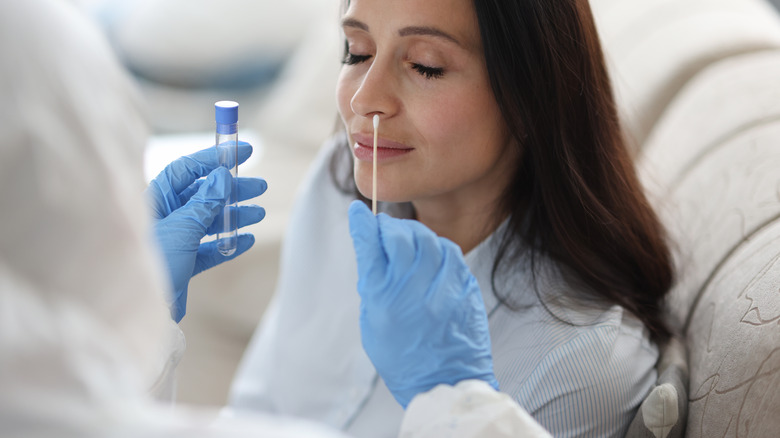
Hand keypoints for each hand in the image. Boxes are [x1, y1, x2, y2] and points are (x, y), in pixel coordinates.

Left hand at [146, 142, 266, 321]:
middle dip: (232, 190)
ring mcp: (174, 240)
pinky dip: (229, 243)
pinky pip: (210, 249)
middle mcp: (164, 217)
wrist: (140, 310)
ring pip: (210, 221)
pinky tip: (246, 239)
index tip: (241, 152)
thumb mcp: (183, 227)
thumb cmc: (151, 262)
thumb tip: (223, 176)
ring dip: (235, 216)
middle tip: (259, 187)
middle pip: (203, 194)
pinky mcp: (183, 264)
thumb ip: (205, 202)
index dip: (214, 158)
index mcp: (156, 200)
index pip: (187, 169)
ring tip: (258, 213)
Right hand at [348, 200, 497, 408]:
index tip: (359, 211)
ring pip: (430, 240)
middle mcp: (414, 289)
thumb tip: (371, 245)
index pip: (370, 245)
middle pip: (401, 235)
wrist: (444, 382)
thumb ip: (372, 282)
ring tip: (410, 242)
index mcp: (384, 299)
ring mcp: (444, 288)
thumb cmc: (401, 356)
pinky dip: (439, 248)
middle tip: (387, 230)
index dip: (362, 223)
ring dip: (416, 234)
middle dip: (390, 227)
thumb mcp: (372, 321)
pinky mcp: (465, 290)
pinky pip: (452, 254)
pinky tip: (432, 256)